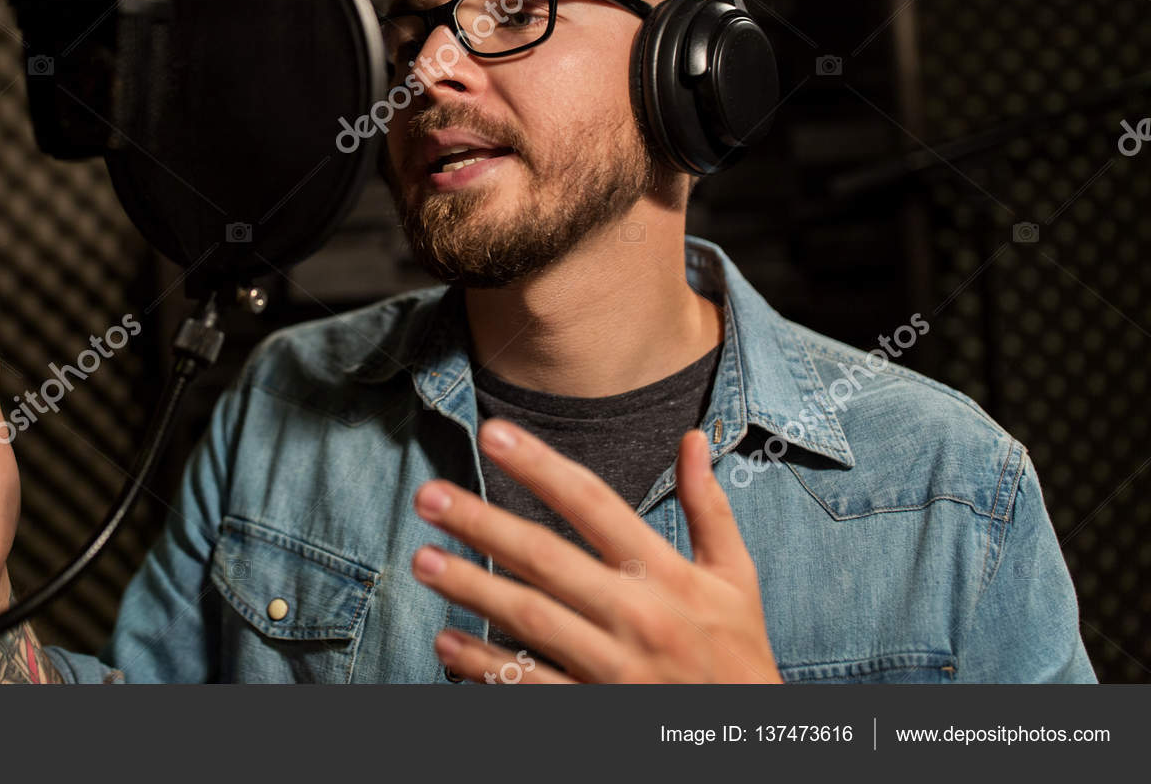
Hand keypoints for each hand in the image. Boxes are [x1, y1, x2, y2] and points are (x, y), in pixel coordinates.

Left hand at [410, 419, 781, 682]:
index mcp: (668, 574)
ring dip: (472, 589)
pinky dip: (487, 667)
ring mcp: (615, 668)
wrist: (756, 746)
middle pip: (547, 558)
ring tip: (422, 561)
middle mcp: (638, 616)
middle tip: (427, 496)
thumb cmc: (740, 655)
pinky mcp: (598, 712)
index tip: (493, 433)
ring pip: (531, 620)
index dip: (541, 465)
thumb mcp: (736, 578)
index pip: (594, 504)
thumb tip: (691, 437)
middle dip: (482, 524)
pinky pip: (533, 687)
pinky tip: (447, 645)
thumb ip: (709, 507)